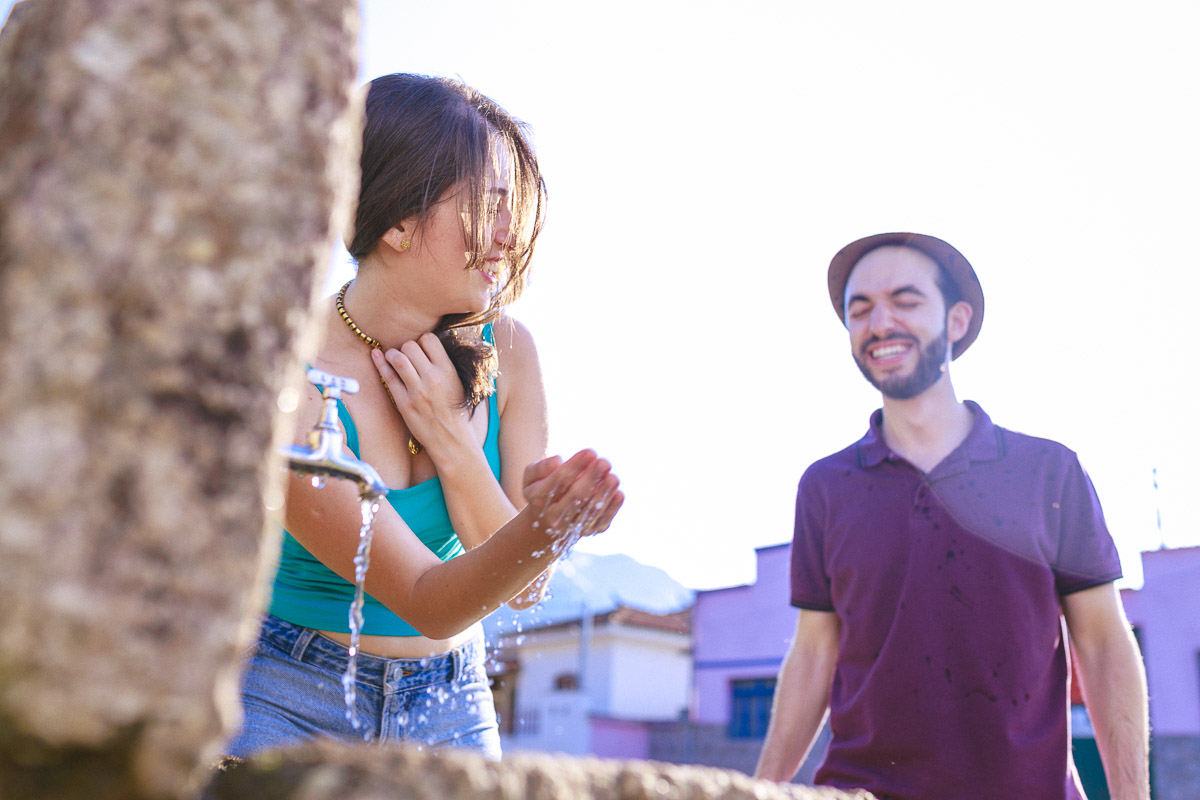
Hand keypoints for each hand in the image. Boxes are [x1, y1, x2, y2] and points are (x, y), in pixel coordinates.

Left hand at [371, 333, 469, 458]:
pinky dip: (380, 364)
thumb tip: (428, 345)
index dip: (423, 341)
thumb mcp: (457, 382)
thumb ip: (443, 364)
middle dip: (406, 347)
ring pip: (398, 358)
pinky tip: (376, 356)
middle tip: (405, 354)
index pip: (429, 339)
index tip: (421, 348)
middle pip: (411, 346)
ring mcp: (417, 391)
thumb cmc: (455, 410)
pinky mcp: (404, 403)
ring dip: (392, 353)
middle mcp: (433, 378)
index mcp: (448, 371)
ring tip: (392, 356)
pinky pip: (389, 377)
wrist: (451, 438)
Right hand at [521, 450, 623, 549]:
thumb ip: (540, 467)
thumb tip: (558, 461)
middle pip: (576, 496)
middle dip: (592, 478)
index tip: (590, 452)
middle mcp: (554, 517)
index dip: (576, 465)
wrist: (546, 524)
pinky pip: (601, 521)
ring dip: (604, 493)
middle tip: (604, 462)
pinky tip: (619, 494)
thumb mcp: (531, 477)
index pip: (560, 480)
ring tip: (613, 477)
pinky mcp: (588, 532)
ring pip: (590, 510)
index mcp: (539, 499)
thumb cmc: (542, 492)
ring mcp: (572, 528)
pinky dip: (612, 509)